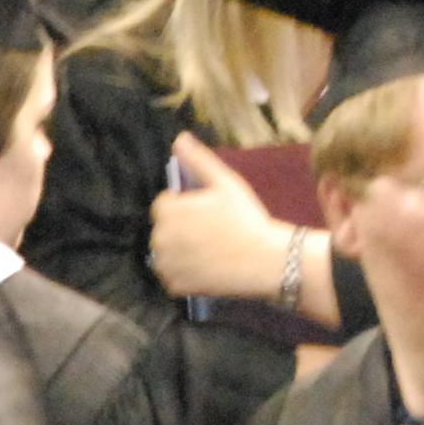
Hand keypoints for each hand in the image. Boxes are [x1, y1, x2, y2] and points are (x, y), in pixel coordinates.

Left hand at [153, 137, 302, 304]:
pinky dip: (183, 272)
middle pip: (162, 229)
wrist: (264, 261)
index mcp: (168, 211)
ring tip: (208, 250)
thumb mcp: (226, 183)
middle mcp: (159, 239)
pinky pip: (172, 275)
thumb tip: (179, 138)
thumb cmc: (246, 218)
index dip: (184, 206)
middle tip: (210, 231)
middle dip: (179, 227)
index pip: (163, 204)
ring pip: (165, 253)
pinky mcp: (174, 286)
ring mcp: (165, 265)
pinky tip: (205, 267)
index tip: (207, 212)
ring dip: (178, 250)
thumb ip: (199, 160)